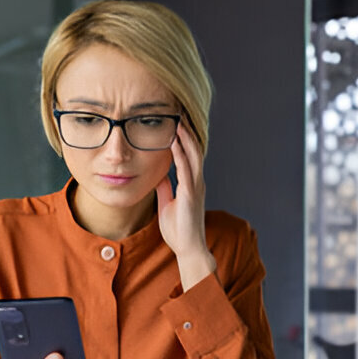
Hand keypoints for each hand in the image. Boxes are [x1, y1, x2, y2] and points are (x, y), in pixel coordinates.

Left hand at [155, 121, 216, 290]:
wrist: (188, 249)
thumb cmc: (179, 231)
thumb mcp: (167, 205)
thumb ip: (165, 189)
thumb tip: (160, 175)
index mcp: (191, 183)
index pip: (189, 153)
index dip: (184, 136)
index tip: (176, 119)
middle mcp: (197, 181)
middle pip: (194, 148)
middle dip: (187, 129)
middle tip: (180, 109)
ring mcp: (196, 186)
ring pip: (193, 153)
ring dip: (185, 134)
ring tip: (178, 116)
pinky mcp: (191, 193)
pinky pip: (186, 167)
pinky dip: (181, 151)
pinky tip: (173, 138)